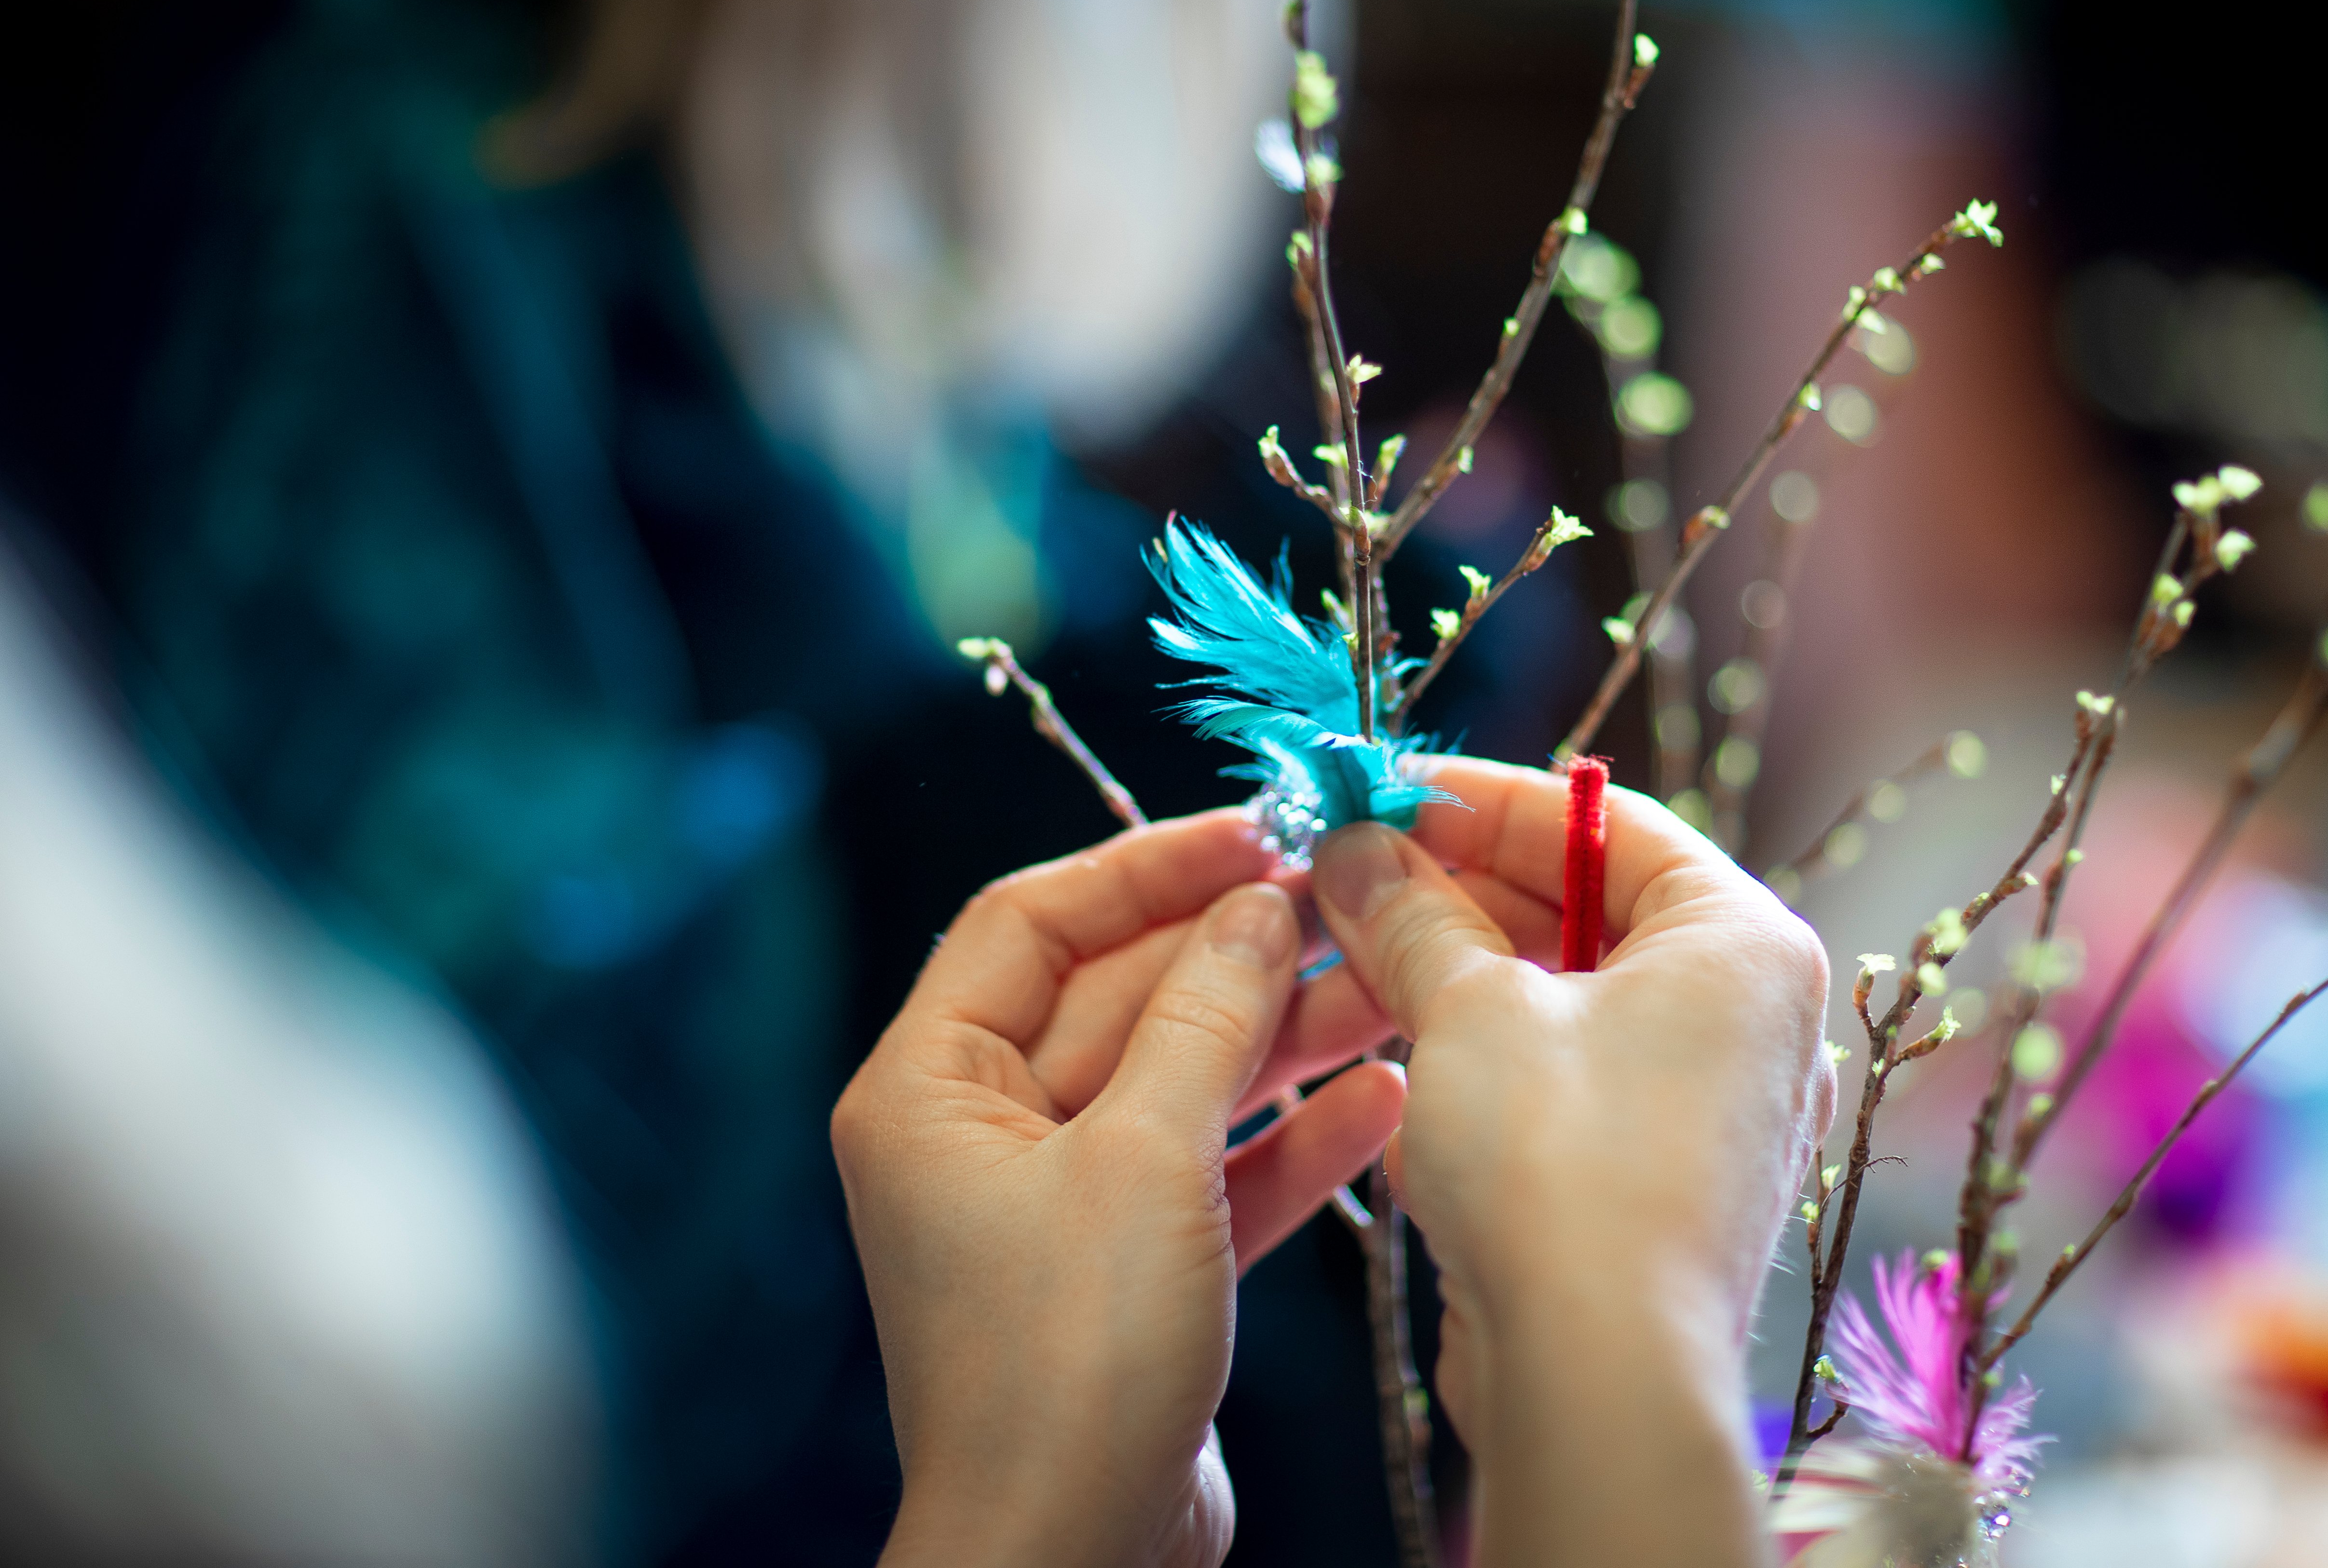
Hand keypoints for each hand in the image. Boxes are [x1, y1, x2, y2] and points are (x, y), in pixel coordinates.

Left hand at [834, 808, 1407, 1567]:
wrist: (1070, 1562)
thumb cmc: (1069, 1362)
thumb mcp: (1144, 1160)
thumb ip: (1203, 1019)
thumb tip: (1254, 901)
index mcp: (931, 1088)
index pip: (1031, 922)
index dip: (1145, 869)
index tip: (1256, 833)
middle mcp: (982, 1134)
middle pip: (1119, 997)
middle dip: (1238, 956)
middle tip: (1354, 908)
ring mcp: (1057, 1205)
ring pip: (1180, 1083)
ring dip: (1284, 1041)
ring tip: (1396, 990)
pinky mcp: (1129, 1270)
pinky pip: (1211, 1173)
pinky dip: (1290, 1141)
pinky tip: (1381, 1103)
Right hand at [1312, 758, 1834, 1565]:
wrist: (1599, 1379)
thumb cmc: (1558, 1168)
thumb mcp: (1465, 1009)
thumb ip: (1409, 913)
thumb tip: (1354, 848)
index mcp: (1743, 943)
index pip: (1606, 823)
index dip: (1481, 801)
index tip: (1378, 797)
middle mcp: (1753, 1020)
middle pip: (1588, 912)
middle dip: (1457, 896)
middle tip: (1345, 882)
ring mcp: (1716, 1110)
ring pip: (1568, 1005)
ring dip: (1459, 983)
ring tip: (1356, 970)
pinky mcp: (1665, 1186)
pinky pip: (1570, 1089)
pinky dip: (1489, 1068)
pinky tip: (1408, 1081)